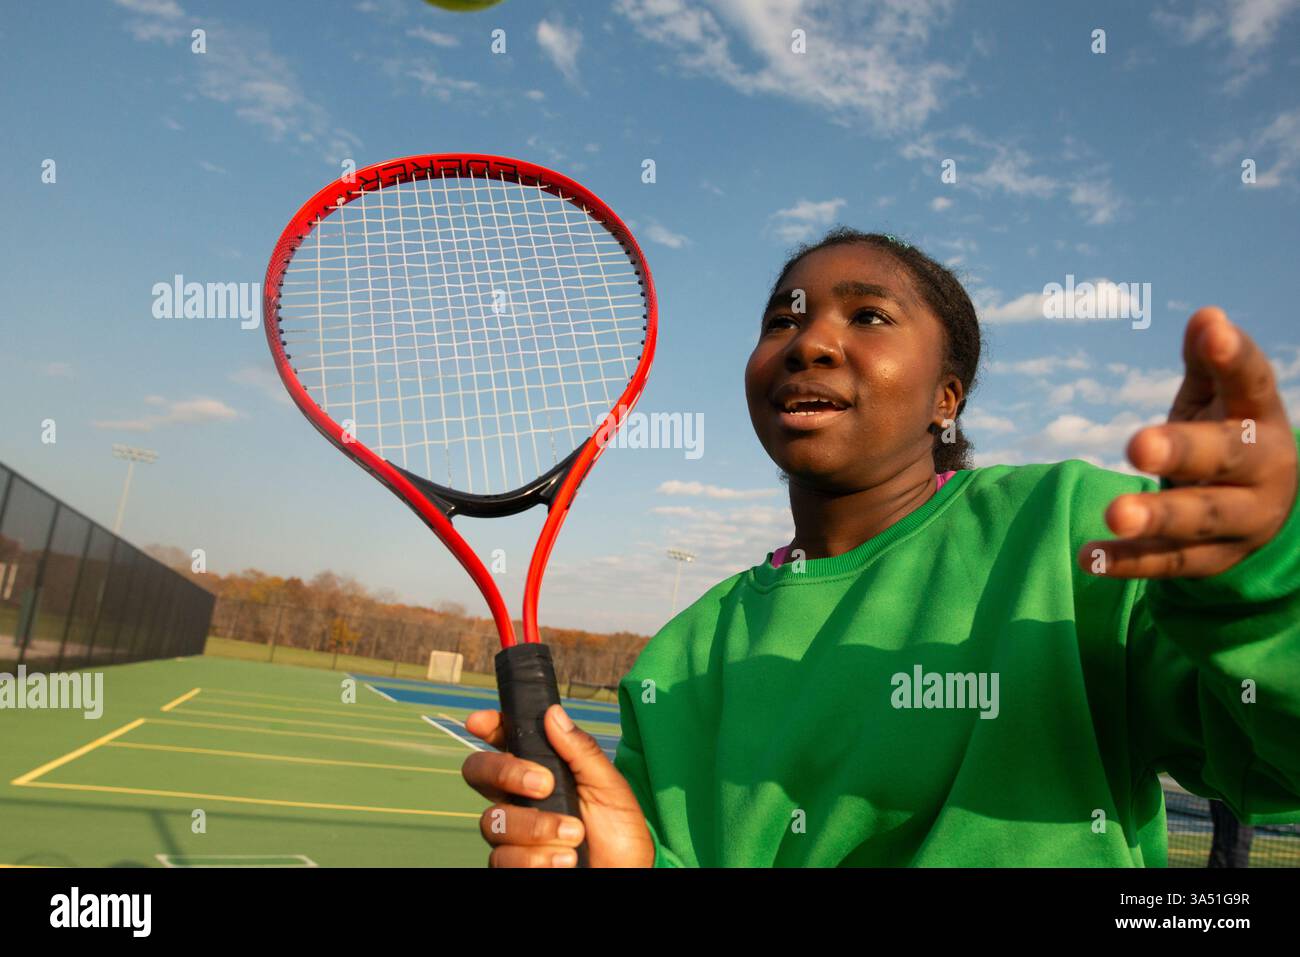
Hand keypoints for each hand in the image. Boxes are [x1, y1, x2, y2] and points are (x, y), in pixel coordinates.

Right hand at [461, 704, 654, 867]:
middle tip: (544, 784)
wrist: (624, 873)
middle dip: (506, 772)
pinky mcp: (511, 864)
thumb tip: (553, 713)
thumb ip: (581, 751)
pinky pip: (502, 858)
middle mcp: (517, 799)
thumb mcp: (608, 786)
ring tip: (574, 835)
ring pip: (493, 820)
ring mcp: (511, 833)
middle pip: (480, 773)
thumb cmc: (618, 829)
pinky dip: (535, 858)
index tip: (480, 721)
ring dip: (537, 826)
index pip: (504, 741)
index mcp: (539, 770)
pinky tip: (564, 861)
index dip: (489, 726)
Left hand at [1079, 307, 1297, 578]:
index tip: (1213, 330)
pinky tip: (1089, 556)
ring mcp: (1242, 520)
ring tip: (1114, 512)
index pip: (1252, 384)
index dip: (1234, 358)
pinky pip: (1170, 563)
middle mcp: (1263, 470)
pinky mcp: (1213, 560)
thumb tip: (1206, 317)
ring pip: (1201, 518)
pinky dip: (1129, 561)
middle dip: (1183, 451)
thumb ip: (1208, 362)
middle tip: (1136, 445)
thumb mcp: (1218, 399)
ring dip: (1156, 515)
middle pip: (1227, 457)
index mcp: (1262, 419)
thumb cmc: (1226, 435)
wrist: (1262, 512)